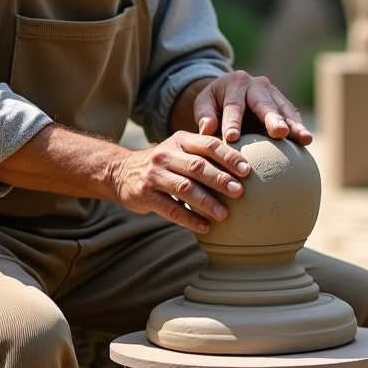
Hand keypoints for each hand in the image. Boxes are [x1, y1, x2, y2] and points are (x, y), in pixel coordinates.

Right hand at [111, 131, 249, 232]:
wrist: (121, 172)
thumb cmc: (163, 162)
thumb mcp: (179, 148)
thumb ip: (204, 152)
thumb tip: (244, 165)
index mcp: (180, 140)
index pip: (208, 144)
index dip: (228, 156)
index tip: (246, 170)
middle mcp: (166, 154)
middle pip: (197, 166)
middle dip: (220, 179)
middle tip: (239, 192)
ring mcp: (154, 175)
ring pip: (184, 188)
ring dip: (207, 202)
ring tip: (224, 214)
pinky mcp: (145, 195)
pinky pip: (171, 209)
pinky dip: (190, 219)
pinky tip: (205, 227)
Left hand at [194, 71, 311, 144]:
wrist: (231, 92)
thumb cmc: (215, 102)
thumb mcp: (203, 104)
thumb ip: (204, 114)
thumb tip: (207, 129)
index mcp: (235, 83)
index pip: (233, 104)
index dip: (232, 121)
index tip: (231, 138)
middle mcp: (258, 85)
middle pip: (264, 103)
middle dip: (272, 118)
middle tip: (279, 132)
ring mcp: (273, 93)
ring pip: (284, 109)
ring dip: (294, 124)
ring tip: (304, 138)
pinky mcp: (283, 104)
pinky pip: (292, 116)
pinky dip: (299, 127)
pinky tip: (306, 140)